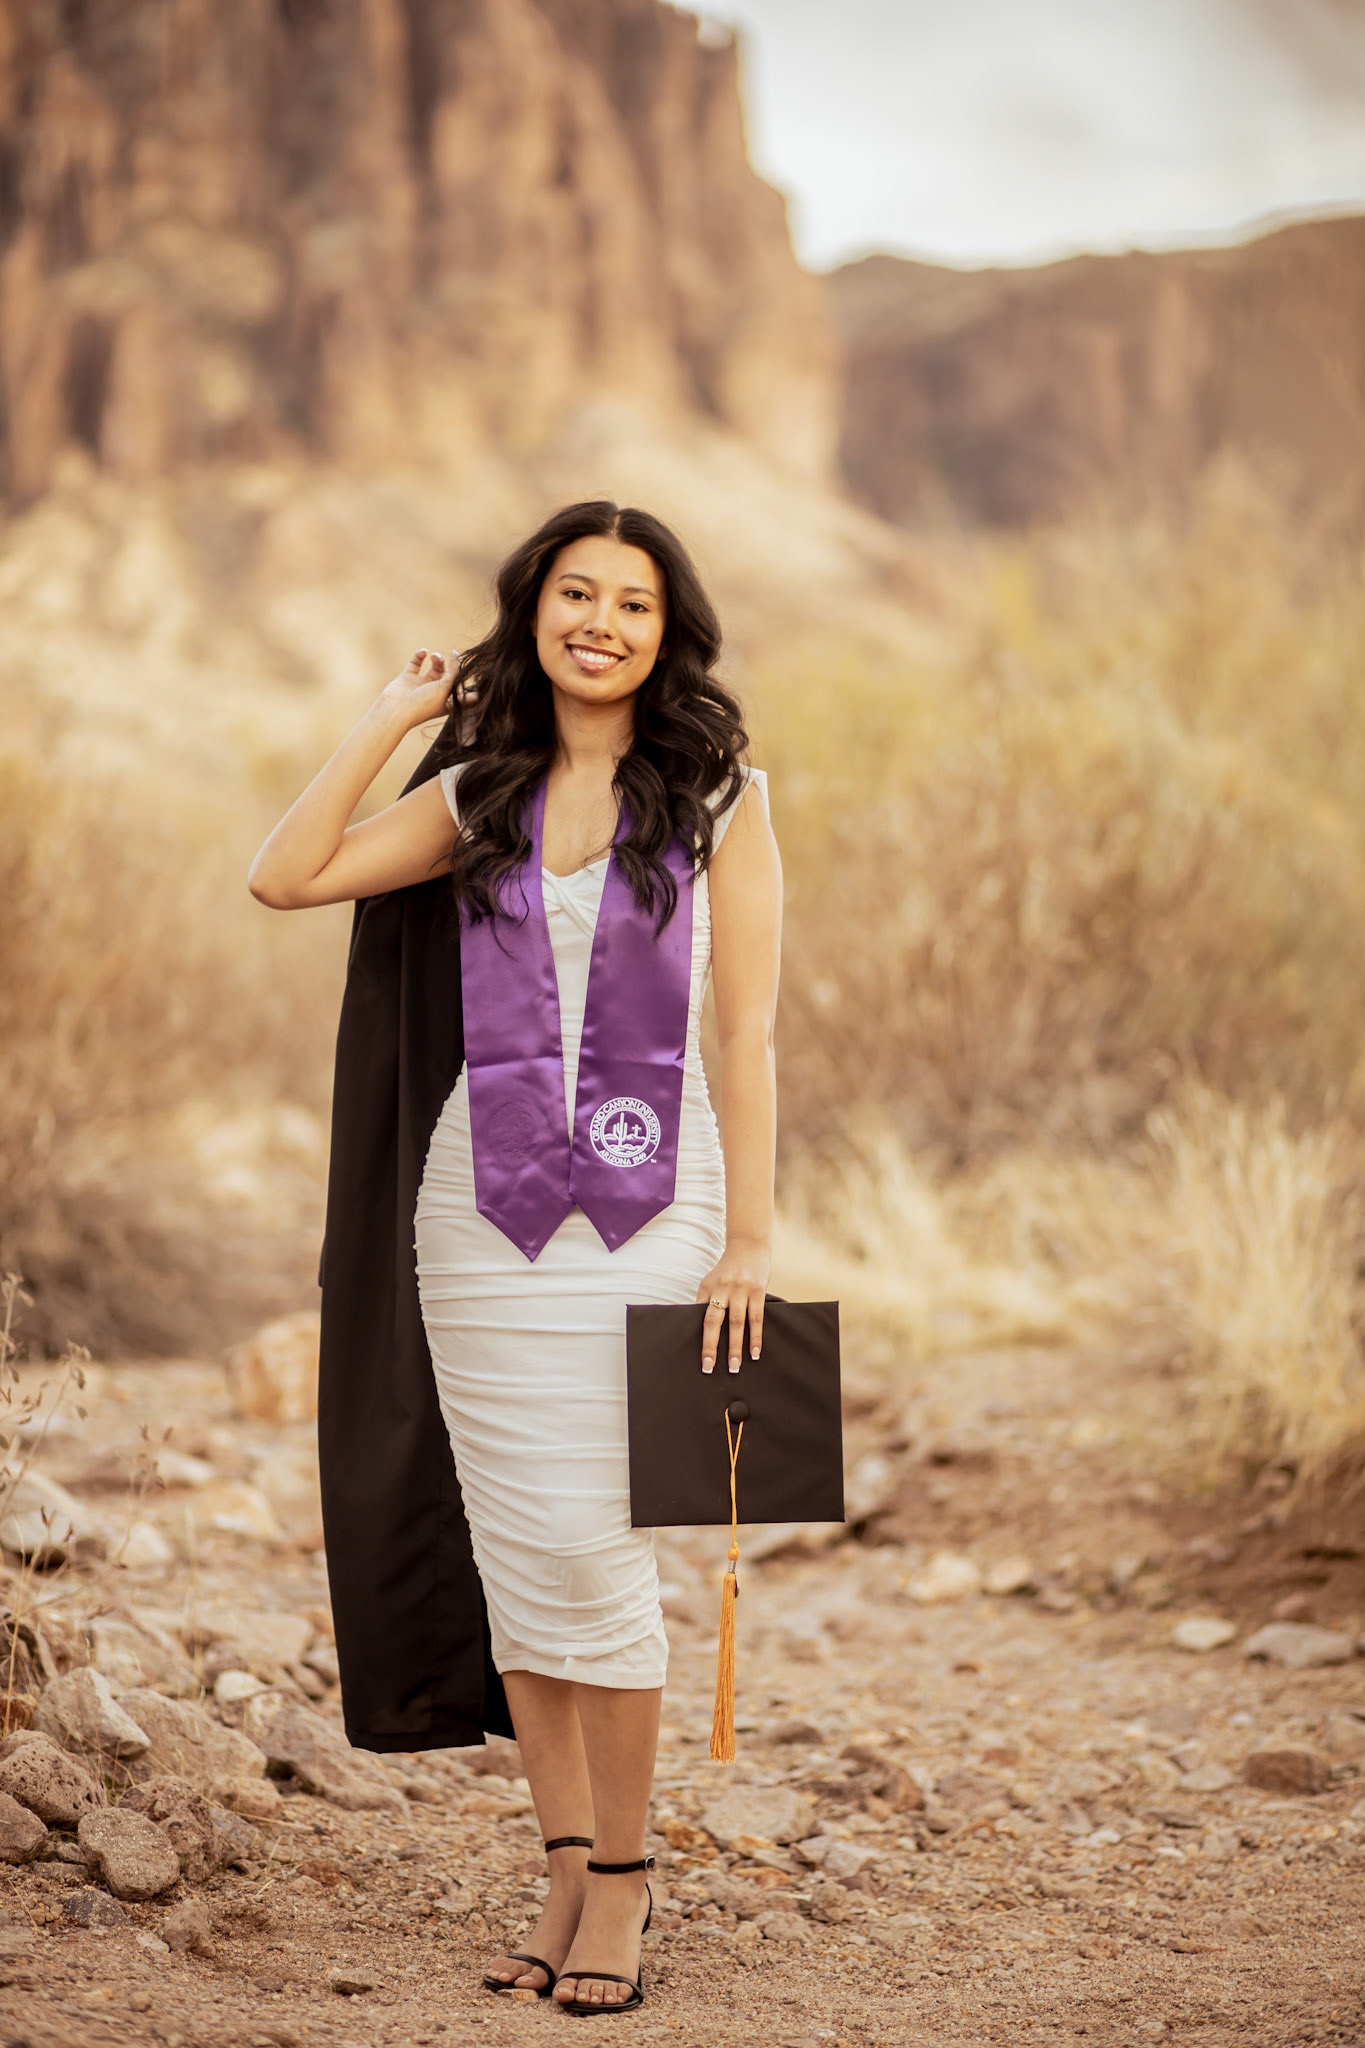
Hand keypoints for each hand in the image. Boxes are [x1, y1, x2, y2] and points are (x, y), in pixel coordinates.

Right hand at [379, 647, 461, 728]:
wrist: (397, 709)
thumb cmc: (425, 703)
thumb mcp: (446, 688)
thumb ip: (454, 672)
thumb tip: (457, 656)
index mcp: (446, 703)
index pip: (460, 692)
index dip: (465, 683)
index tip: (471, 671)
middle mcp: (434, 694)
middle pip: (447, 676)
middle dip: (449, 665)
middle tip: (448, 659)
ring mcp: (420, 685)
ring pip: (433, 668)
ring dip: (437, 659)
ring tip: (435, 657)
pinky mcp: (407, 678)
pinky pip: (415, 662)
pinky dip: (419, 655)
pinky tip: (423, 652)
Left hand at [695, 1241, 769, 1374]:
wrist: (749, 1245)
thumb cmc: (728, 1268)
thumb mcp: (711, 1281)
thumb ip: (706, 1300)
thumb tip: (699, 1327)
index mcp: (707, 1288)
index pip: (699, 1317)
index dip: (699, 1337)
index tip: (699, 1358)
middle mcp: (721, 1289)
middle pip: (714, 1322)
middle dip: (711, 1346)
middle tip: (709, 1368)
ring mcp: (740, 1290)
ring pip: (736, 1323)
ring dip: (735, 1347)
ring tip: (734, 1367)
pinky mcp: (757, 1291)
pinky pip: (756, 1318)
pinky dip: (755, 1337)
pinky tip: (755, 1353)